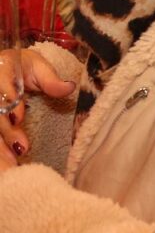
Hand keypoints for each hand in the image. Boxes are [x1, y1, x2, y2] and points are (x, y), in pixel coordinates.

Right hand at [0, 48, 75, 171]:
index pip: (2, 88)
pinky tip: (7, 165)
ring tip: (12, 164)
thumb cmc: (23, 68)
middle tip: (22, 149)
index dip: (9, 103)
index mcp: (1, 70)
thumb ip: (50, 79)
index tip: (18, 118)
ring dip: (1, 146)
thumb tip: (69, 87)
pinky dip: (1, 149)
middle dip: (7, 132)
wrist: (4, 68)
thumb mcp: (38, 66)